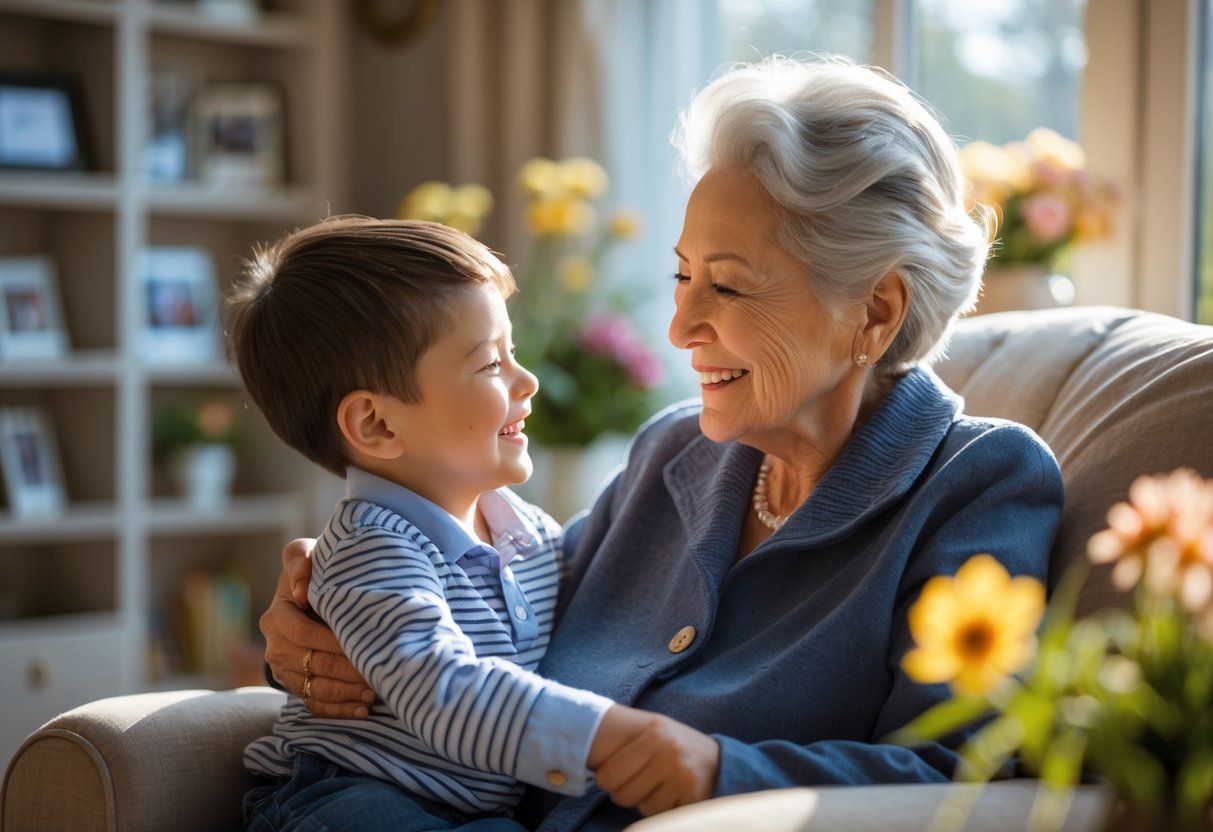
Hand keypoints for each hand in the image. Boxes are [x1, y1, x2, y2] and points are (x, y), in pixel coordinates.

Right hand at [261, 537, 373, 717]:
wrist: (307, 594)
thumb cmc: (314, 571)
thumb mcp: (304, 555)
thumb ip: (299, 560)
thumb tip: (302, 587)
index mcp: (276, 616)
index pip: (303, 632)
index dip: (332, 640)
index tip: (363, 639)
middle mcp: (275, 645)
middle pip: (313, 663)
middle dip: (347, 669)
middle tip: (378, 670)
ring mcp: (283, 669)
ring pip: (314, 687)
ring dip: (346, 693)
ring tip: (375, 693)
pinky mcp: (295, 684)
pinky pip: (314, 703)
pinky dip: (339, 710)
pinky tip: (363, 710)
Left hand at [588, 705, 719, 816]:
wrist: (719, 761)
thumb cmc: (676, 746)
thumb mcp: (654, 731)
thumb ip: (626, 742)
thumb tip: (585, 759)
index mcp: (654, 732)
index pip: (608, 774)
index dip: (606, 781)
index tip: (613, 777)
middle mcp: (669, 751)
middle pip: (623, 793)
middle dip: (626, 792)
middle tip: (638, 782)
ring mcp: (683, 775)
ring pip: (642, 806)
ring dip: (646, 801)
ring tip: (659, 785)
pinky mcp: (694, 796)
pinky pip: (661, 815)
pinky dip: (663, 809)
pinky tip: (672, 795)